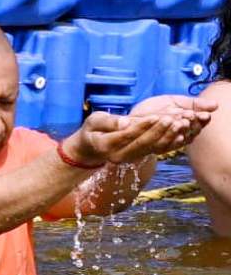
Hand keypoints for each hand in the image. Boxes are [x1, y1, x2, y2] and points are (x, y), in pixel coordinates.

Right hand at [65, 96, 216, 164]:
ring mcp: (130, 158)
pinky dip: (170, 143)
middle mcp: (119, 156)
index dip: (142, 126)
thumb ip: (108, 122)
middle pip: (143, 143)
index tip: (156, 115)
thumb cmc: (92, 130)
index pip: (127, 135)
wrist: (91, 147)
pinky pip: (156, 151)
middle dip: (160, 130)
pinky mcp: (139, 157)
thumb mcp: (93, 121)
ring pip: (153, 148)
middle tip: (175, 118)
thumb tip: (125, 123)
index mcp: (106, 146)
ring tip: (182, 124)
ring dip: (169, 136)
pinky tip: (182, 134)